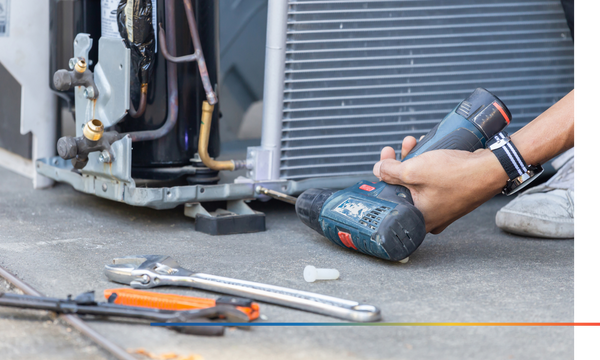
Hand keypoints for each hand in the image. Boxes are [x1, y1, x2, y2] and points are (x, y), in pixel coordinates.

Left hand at [373, 138, 506, 233]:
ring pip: (418, 181)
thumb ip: (390, 171)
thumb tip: (379, 169)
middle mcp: (431, 216)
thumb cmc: (457, 176)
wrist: (492, 169)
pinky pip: (433, 180)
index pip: (391, 199)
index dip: (384, 178)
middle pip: (404, 189)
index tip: (383, 163)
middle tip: (394, 150)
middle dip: (398, 164)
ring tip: (411, 143)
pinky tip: (426, 148)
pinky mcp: (452, 194)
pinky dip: (427, 164)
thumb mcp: (414, 171)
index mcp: (419, 218)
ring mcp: (443, 206)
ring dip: (412, 160)